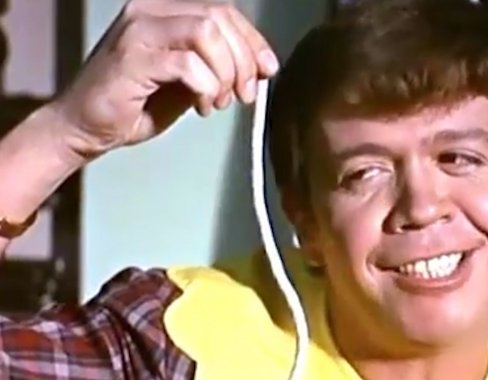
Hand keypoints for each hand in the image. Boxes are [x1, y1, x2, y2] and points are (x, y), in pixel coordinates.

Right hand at [50, 0, 277, 157]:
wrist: (86, 126)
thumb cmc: (137, 104)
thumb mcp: (190, 80)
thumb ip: (219, 65)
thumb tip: (261, 66)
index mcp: (165, 10)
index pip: (223, 11)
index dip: (252, 40)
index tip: (267, 70)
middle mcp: (149, 10)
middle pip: (219, 17)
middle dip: (243, 60)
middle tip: (245, 95)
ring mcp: (138, 30)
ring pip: (207, 34)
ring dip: (225, 73)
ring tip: (218, 101)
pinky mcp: (132, 57)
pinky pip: (188, 64)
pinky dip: (205, 87)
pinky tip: (201, 106)